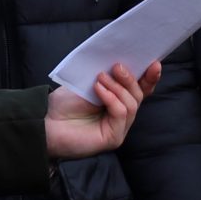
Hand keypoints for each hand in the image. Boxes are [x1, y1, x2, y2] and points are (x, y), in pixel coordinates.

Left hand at [44, 61, 160, 159]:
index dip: (149, 78)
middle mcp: (121, 116)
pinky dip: (112, 98)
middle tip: (116, 66)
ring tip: (100, 78)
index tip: (154, 62)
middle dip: (130, 79)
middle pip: (138, 95)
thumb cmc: (64, 104)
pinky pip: (121, 113)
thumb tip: (123, 61)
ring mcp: (119, 128)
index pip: (140, 90)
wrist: (46, 122)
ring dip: (118, 87)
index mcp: (117, 102)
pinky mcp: (114, 138)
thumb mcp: (89, 83)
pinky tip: (98, 89)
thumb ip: (107, 76)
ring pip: (132, 104)